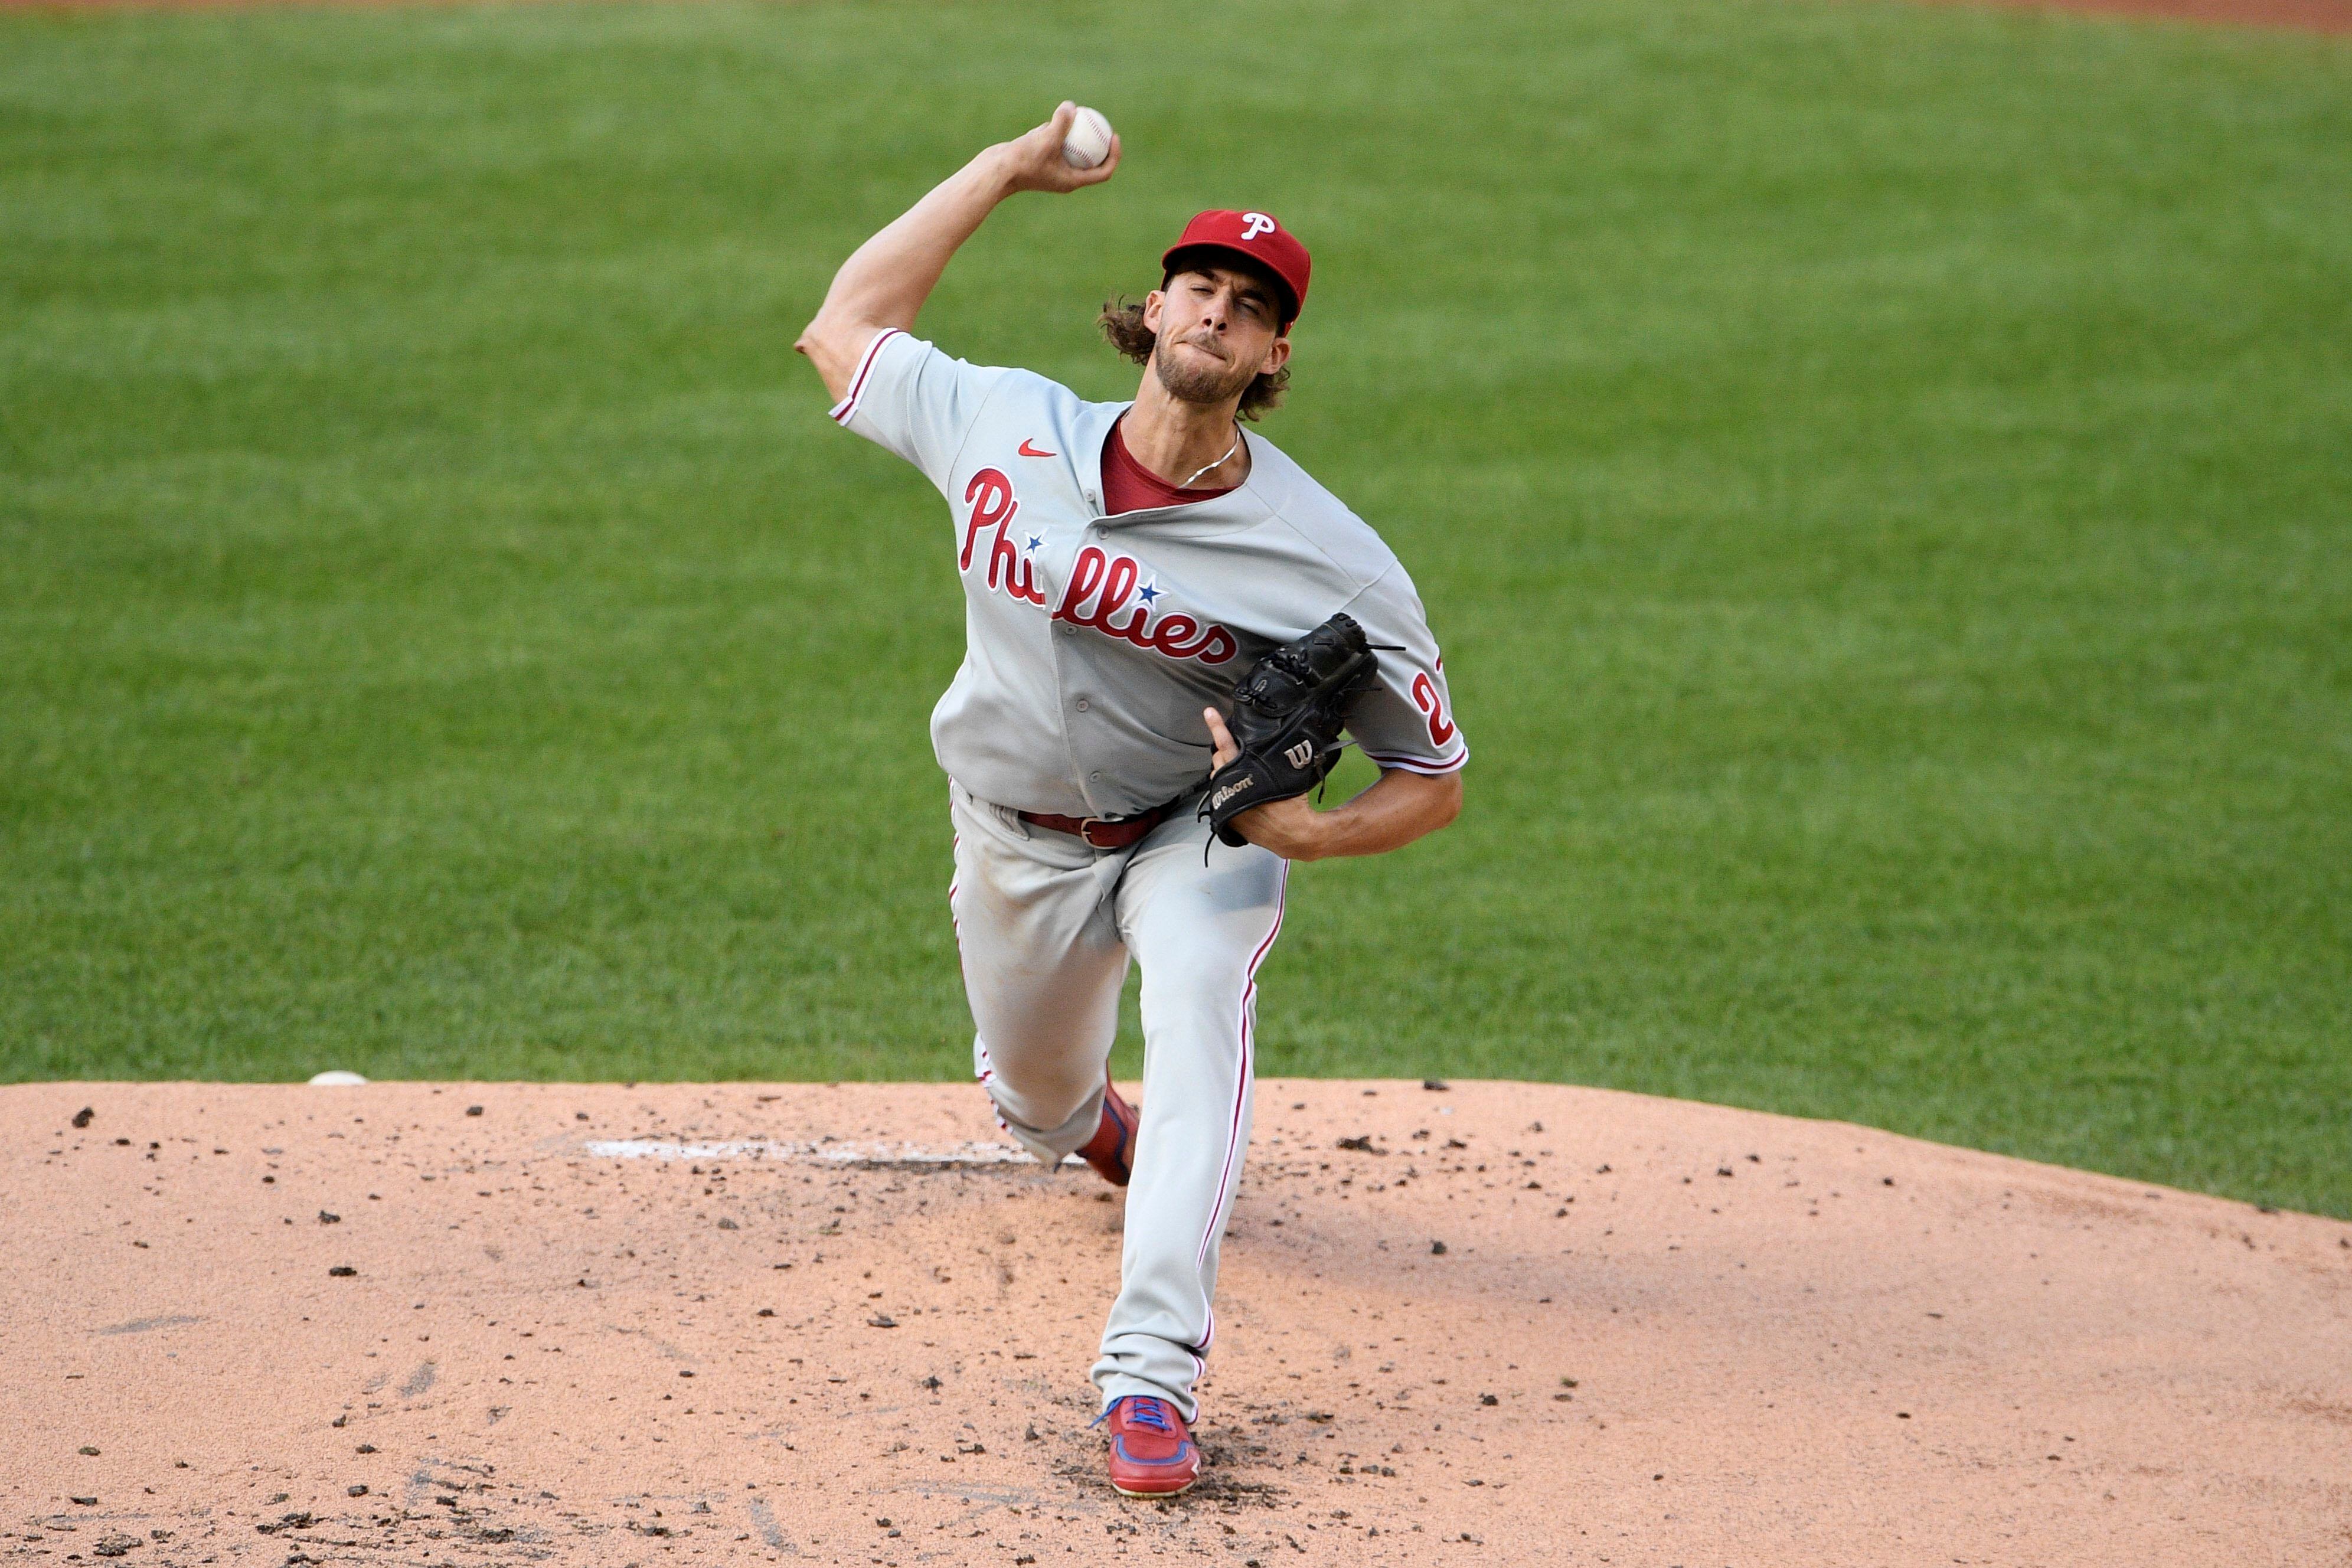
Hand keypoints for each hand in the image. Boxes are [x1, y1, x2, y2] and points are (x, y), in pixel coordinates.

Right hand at [994, 102, 1122, 195]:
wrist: (995, 171)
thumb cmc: (1022, 161)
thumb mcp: (1045, 139)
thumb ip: (1060, 123)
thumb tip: (1071, 106)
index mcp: (1072, 181)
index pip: (1103, 172)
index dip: (1113, 155)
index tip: (1113, 135)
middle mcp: (1064, 177)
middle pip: (1090, 160)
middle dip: (1097, 142)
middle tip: (1099, 122)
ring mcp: (1051, 169)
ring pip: (1069, 150)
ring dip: (1072, 134)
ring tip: (1071, 116)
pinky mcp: (1039, 160)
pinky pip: (1053, 144)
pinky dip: (1053, 132)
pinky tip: (1048, 121)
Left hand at [1202, 707, 1326, 859]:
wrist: (1293, 836)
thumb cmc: (1293, 804)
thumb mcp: (1286, 776)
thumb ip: (1273, 760)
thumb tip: (1277, 743)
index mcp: (1245, 774)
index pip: (1226, 746)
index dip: (1217, 727)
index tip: (1209, 711)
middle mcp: (1230, 788)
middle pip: (1218, 760)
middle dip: (1223, 752)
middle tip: (1234, 747)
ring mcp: (1226, 803)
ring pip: (1217, 778)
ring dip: (1224, 771)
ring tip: (1237, 769)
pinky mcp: (1226, 817)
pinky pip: (1220, 795)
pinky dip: (1226, 788)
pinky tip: (1237, 788)